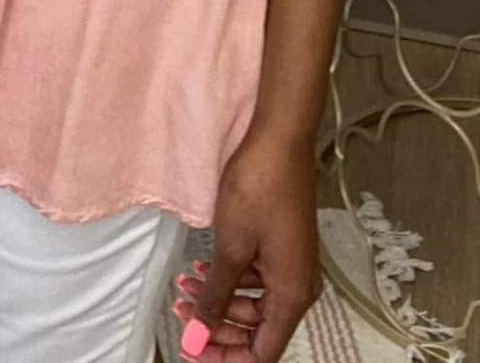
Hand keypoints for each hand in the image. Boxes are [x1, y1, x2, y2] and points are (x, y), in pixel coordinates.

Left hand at [172, 129, 320, 358]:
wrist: (280, 138)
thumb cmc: (258, 189)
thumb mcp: (231, 248)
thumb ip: (215, 298)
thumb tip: (198, 337)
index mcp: (292, 296)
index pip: (262, 354)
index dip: (225, 357)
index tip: (193, 349)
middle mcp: (299, 287)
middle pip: (257, 330)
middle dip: (216, 325)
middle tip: (181, 311)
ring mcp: (292, 265)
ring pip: (253, 301)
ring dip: (218, 297)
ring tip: (184, 280)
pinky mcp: (284, 245)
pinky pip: (257, 277)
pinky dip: (230, 276)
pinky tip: (202, 263)